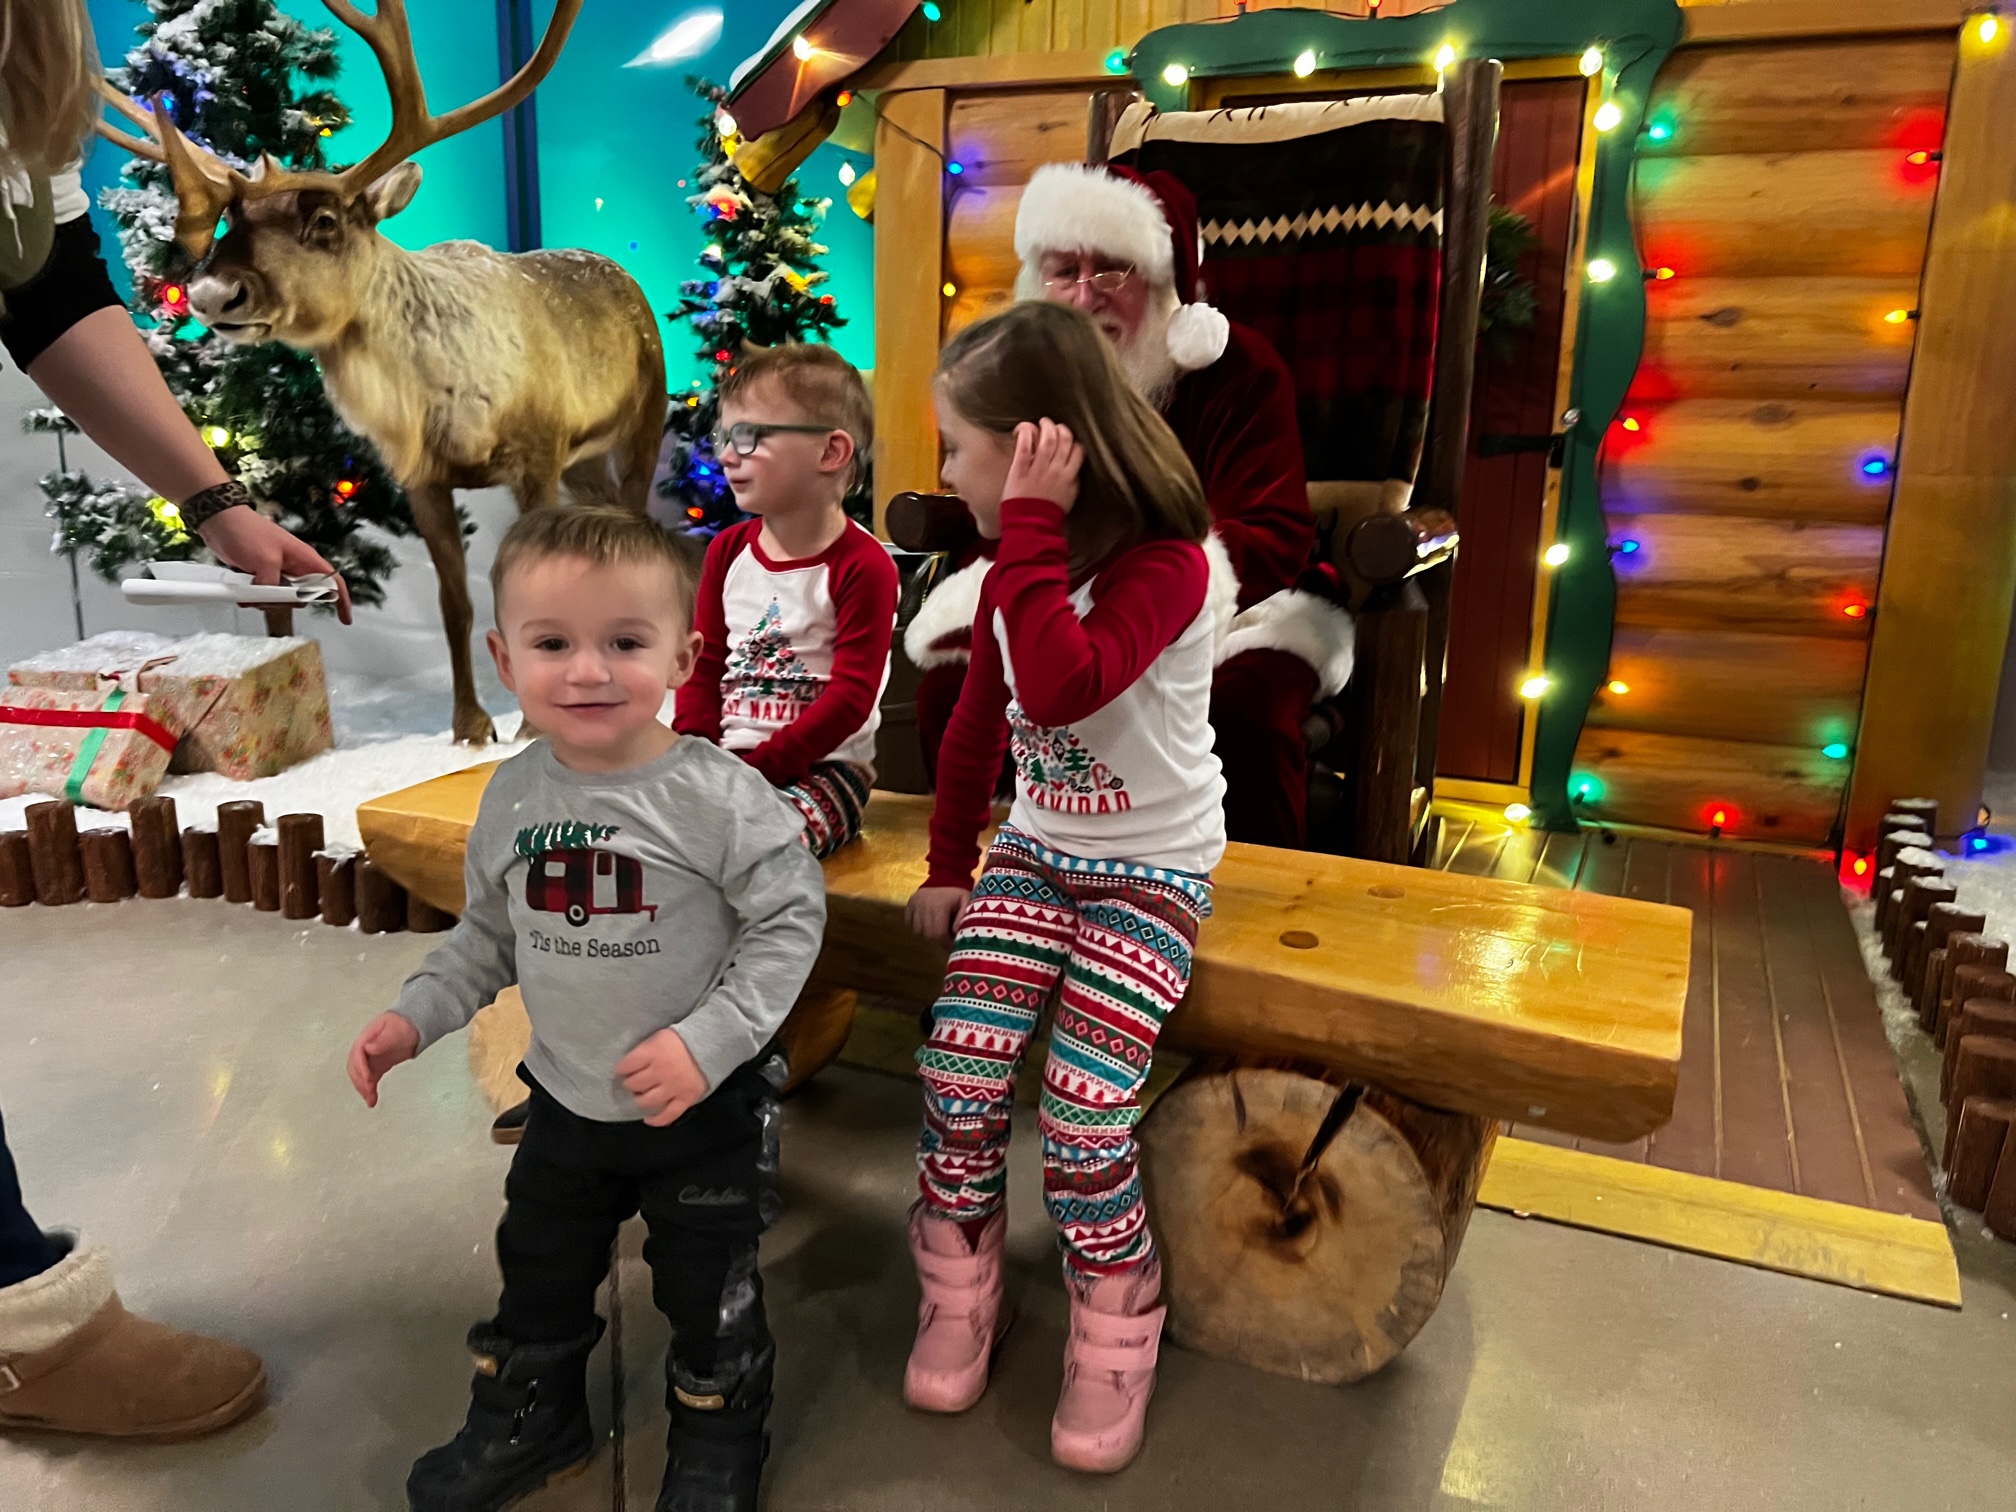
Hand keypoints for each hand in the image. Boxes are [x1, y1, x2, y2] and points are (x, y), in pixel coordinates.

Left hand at [198, 505, 353, 624]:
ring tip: (250, 593)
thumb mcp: (264, 560)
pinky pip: (265, 596)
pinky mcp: (263, 576)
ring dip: (267, 602)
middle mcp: (295, 568)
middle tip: (269, 598)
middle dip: (287, 604)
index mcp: (304, 559)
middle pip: (303, 598)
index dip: (341, 601)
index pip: (332, 581)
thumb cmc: (247, 531)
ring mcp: (279, 572)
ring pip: (282, 599)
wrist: (220, 521)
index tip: (344, 619)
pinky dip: (255, 599)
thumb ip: (272, 585)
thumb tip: (270, 600)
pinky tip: (244, 595)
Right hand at [347, 1011, 420, 1106]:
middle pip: (355, 1067)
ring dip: (363, 1088)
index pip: (357, 1054)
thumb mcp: (396, 1030)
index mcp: (366, 1037)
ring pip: (360, 1076)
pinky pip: (369, 1079)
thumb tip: (368, 1047)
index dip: (361, 1067)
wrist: (414, 1026)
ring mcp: (369, 1058)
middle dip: (360, 1081)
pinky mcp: (376, 1066)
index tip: (367, 1078)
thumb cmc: (404, 1025)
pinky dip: (369, 1089)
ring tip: (370, 1100)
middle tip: (369, 1091)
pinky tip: (372, 1099)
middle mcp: (365, 1049)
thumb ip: (383, 1040)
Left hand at [616, 1028, 709, 1126]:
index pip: (627, 1065)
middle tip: (635, 1080)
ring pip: (647, 1100)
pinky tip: (648, 1119)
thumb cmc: (681, 1039)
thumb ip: (644, 1051)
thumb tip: (627, 1067)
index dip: (622, 1068)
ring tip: (642, 1094)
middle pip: (635, 1084)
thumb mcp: (659, 1037)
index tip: (624, 1069)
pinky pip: (668, 1115)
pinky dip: (656, 1120)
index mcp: (653, 1052)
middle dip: (631, 1083)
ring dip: (640, 1098)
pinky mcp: (686, 1098)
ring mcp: (674, 1087)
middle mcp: (661, 1071)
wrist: (711, 1044)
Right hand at [906, 885, 971, 941]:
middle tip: (946, 936)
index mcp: (938, 906)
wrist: (945, 875)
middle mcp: (923, 905)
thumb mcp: (966, 902)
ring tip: (937, 926)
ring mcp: (914, 904)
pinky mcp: (909, 904)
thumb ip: (963, 918)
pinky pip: (909, 923)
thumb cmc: (957, 891)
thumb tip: (955, 933)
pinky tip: (927, 921)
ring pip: (918, 930)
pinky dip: (917, 925)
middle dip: (938, 939)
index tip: (953, 943)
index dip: (946, 942)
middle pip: (927, 934)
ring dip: (927, 933)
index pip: (938, 933)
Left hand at [1003, 419, 1081, 513]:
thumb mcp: (1069, 496)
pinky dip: (1025, 432)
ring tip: (1042, 423)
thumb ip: (1073, 479)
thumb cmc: (1048, 513)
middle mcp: (1056, 470)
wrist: (1030, 526)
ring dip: (1045, 426)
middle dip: (1060, 428)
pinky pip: (1025, 446)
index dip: (1074, 440)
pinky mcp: (1020, 469)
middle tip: (1053, 426)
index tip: (1067, 439)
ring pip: (1047, 438)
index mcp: (1069, 476)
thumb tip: (1074, 466)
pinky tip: (1024, 429)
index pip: (1079, 450)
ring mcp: (1038, 468)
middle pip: (1065, 439)